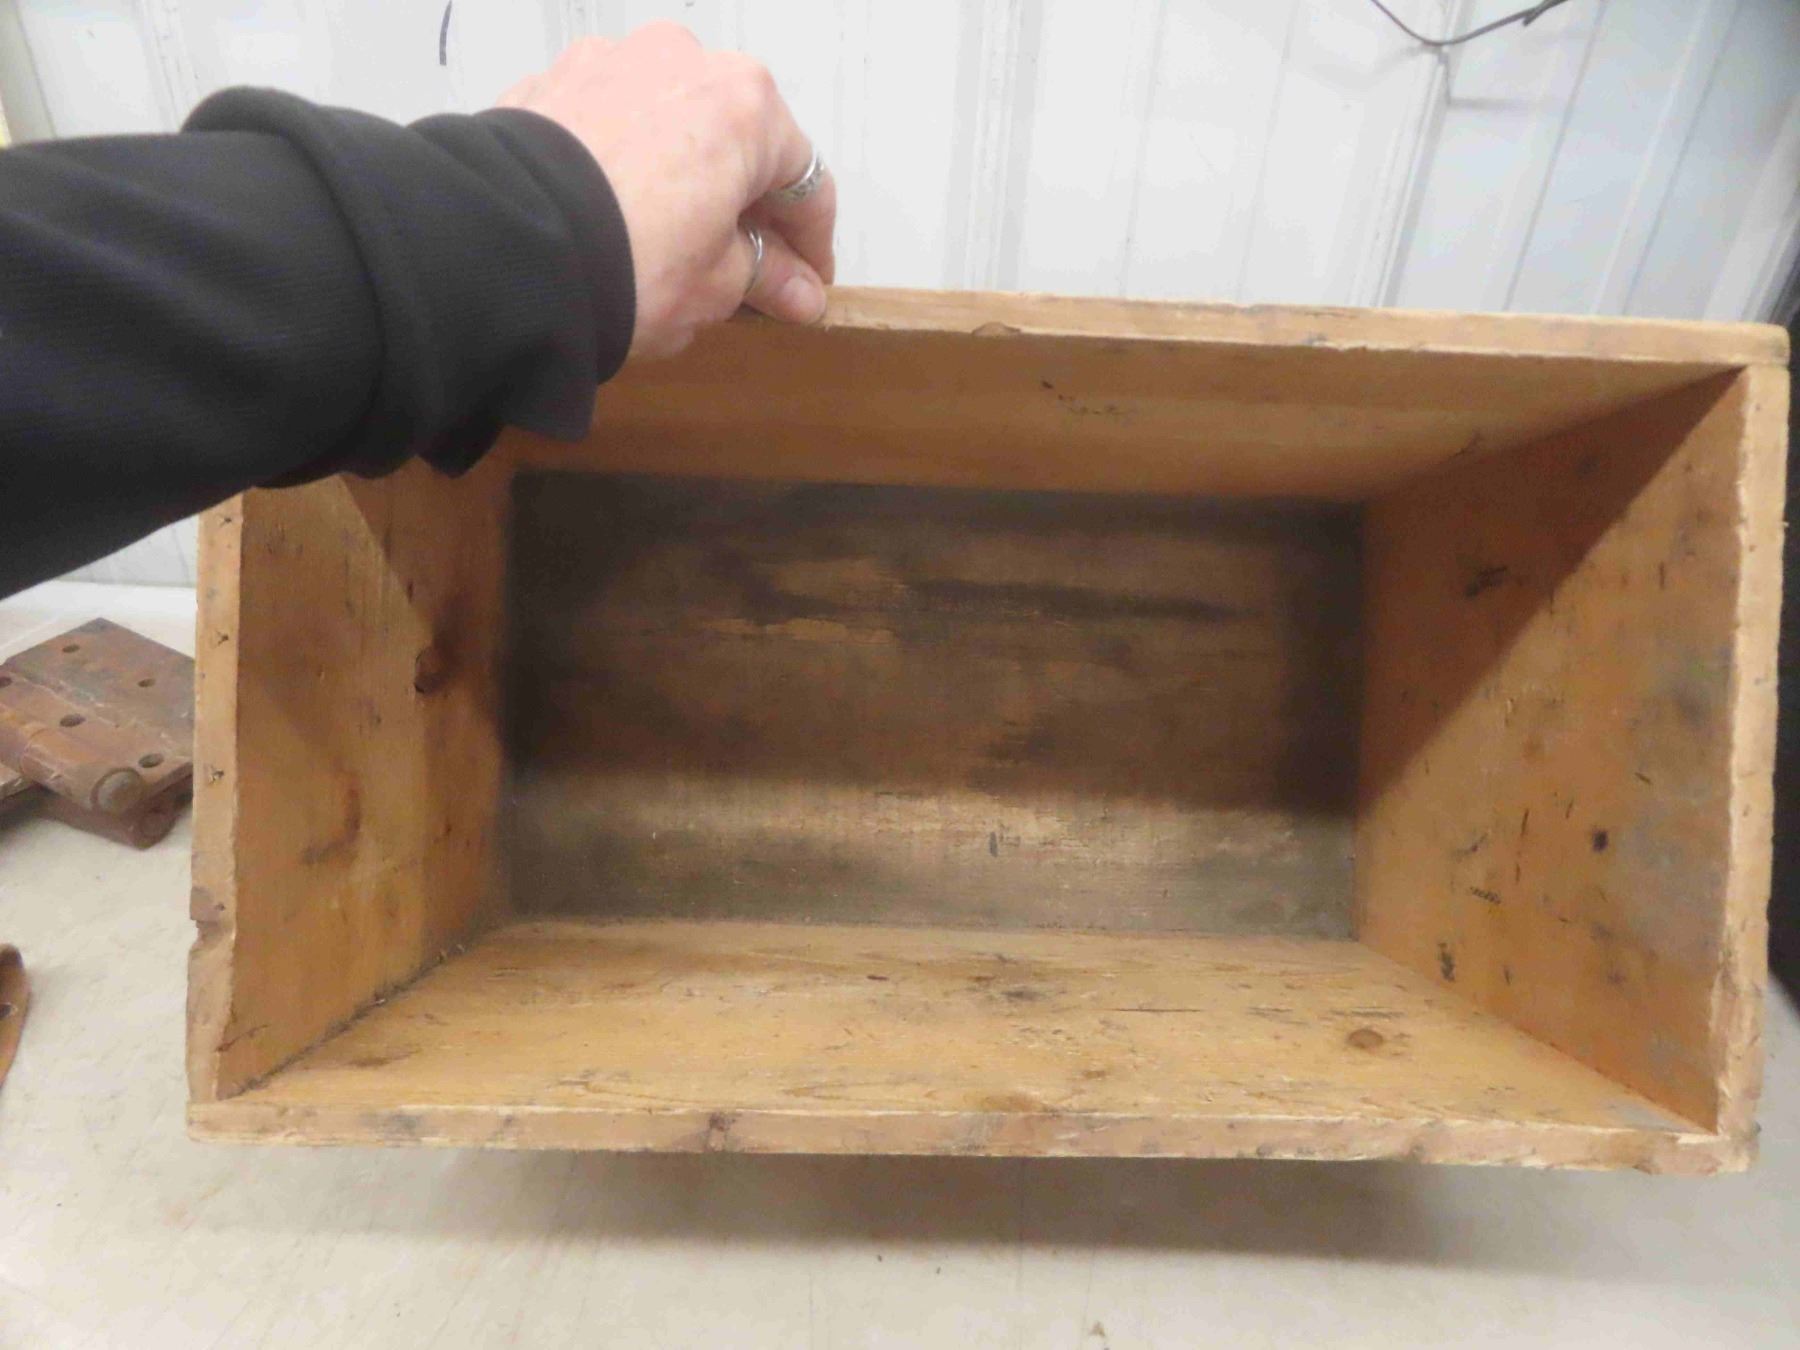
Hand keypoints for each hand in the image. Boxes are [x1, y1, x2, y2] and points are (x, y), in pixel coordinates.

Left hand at [499, 25, 836, 359]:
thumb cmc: (623, 262)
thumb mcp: (715, 286)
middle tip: (745, 269)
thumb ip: (765, 276)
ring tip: (671, 242)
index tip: (806, 283)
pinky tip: (617, 217)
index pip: (803, 182)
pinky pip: (610, 124)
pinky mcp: (552, 82)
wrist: (507, 252)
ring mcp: (612, 63)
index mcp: (746, 103)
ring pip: (669, 124)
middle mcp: (683, 62)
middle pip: (735, 140)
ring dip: (682, 176)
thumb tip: (797, 289)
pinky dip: (624, 163)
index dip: (810, 244)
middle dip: (744, 205)